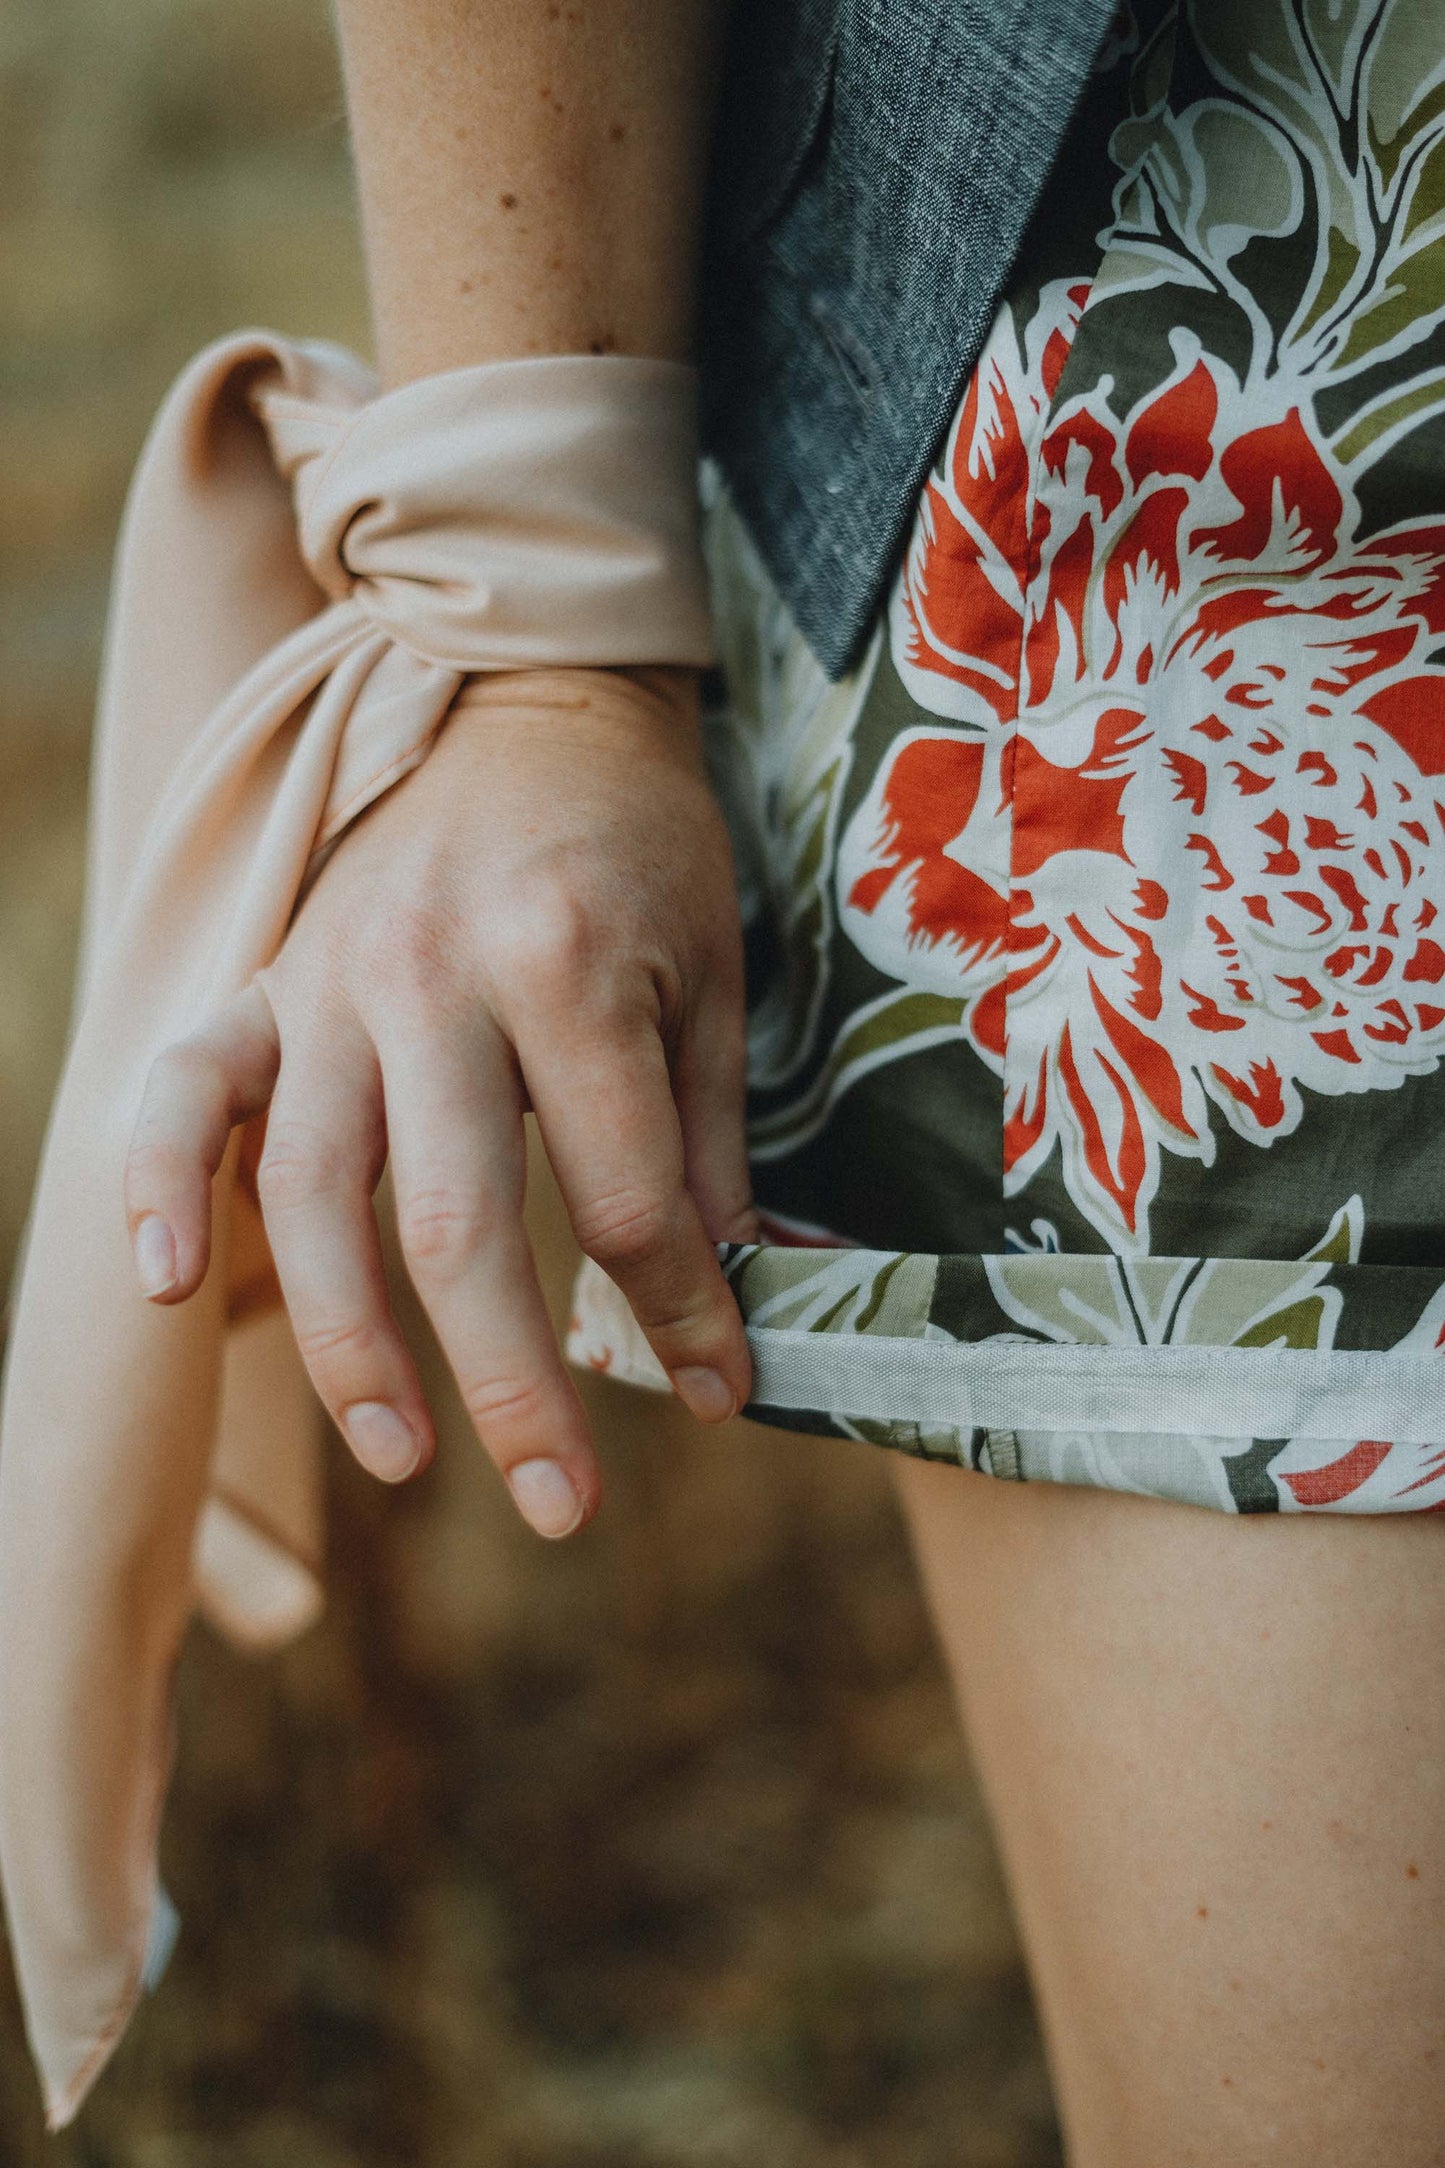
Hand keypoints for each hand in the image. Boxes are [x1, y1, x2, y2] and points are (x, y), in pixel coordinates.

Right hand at [123, 666, 758, 1537]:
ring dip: (350, 1342)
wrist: (529, 695)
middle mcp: (435, 980)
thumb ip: (710, 1143)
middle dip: (516, 1384)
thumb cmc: (640, 845)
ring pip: (315, 1191)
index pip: (625, 1198)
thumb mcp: (712, 977)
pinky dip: (156, 1184)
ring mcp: (332, 982)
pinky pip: (184, 1088)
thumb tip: (741, 1298)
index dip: (680, 1316)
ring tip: (403, 1457)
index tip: (722, 1396)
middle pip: (459, 1222)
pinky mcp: (267, 981)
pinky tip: (172, 1289)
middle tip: (567, 1509)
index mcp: (569, 970)